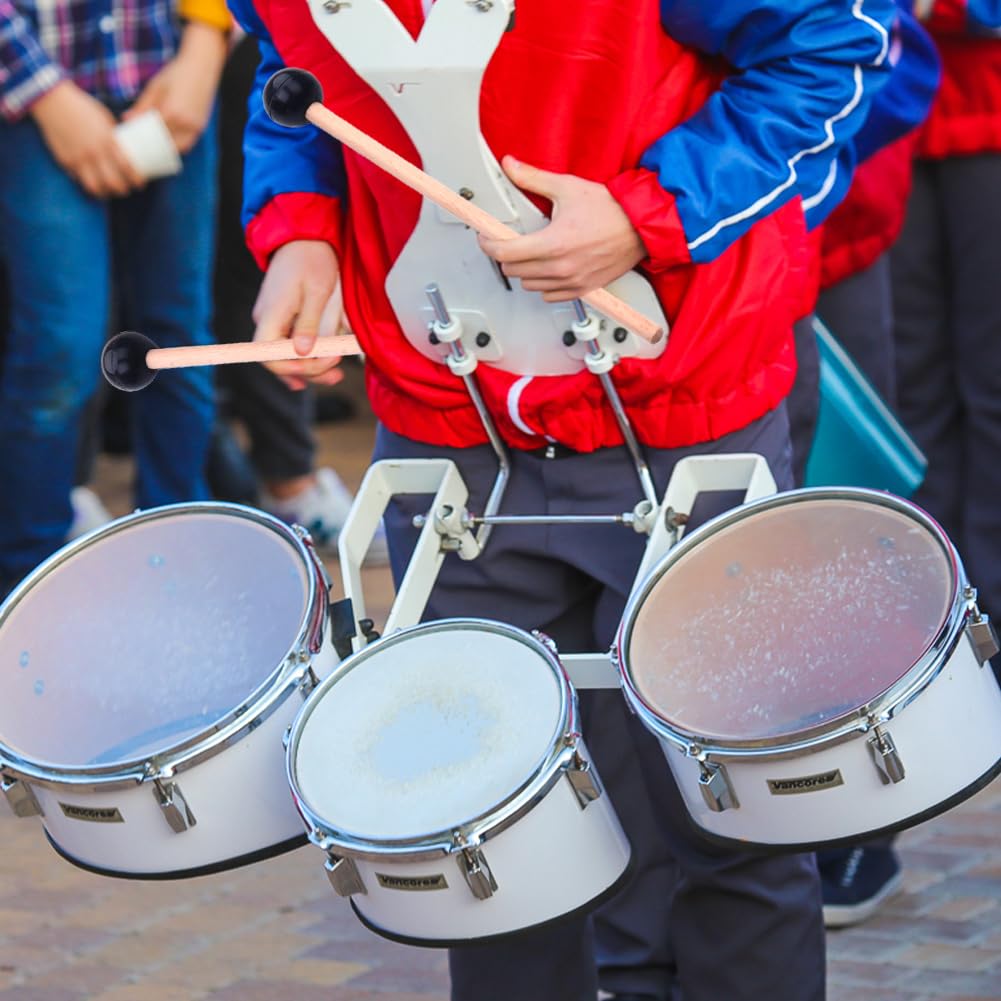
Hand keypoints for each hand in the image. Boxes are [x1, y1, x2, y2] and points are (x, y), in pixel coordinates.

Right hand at [30, 81, 143, 197]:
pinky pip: (79, 180)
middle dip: (122, 190)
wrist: (52, 101)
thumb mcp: (104, 119)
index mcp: (107, 141)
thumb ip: (113, 137)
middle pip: (113, 183)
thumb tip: (124, 150)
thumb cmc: (82, 107)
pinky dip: (87, 184)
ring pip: (94, 187)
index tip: (140, 184)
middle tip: (125, 190)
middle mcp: (94, 152)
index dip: (136, 180)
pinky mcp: (64, 161)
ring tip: (108, 191)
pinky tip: (92, 182)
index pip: (127, 168)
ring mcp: (78, 158)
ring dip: (104, 193)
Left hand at [122, 21, 226, 153]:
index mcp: (171, 112)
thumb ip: (142, 106)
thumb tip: (126, 119)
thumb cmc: (176, 72)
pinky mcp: (201, 127)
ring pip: (178, 148)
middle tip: (140, 143)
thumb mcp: (155, 87)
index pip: (151, 133)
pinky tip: (167, 139)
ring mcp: (195, 127)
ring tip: (153, 144)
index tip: (130, 135)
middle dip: (152, 146)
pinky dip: (176, 144)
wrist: (202, 66)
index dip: (139, 136)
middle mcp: (185, 123)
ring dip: (166, 148)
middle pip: (164, 144)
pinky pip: (187, 143)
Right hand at [252, 240, 346, 389]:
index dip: (289, 367)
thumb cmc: (312, 259)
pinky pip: (291, 348)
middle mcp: (267, 321)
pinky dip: (306, 360)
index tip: (316, 364)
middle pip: (280, 360)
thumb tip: (302, 352)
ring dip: (311, 369)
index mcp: (271, 313)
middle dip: (309, 370)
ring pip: (288, 357)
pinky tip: (320, 370)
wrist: (304, 239)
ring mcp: (274, 322)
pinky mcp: (284, 322)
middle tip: (337, 371)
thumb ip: (309, 323)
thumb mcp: (317, 291)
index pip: (267, 354)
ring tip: (336, 375)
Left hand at [477, 155, 646, 301]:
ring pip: (529, 285)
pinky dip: (544, 284)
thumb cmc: (611, 210)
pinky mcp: (582, 290)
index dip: (488, 244)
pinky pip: (549, 295)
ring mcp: (571, 282)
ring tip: (532, 253)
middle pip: (513, 271)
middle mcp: (560, 268)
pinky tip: (549, 267)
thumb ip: (533, 178)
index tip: (486, 237)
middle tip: (509, 241)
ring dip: (525, 270)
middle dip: (506, 254)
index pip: (504, 253)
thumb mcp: (568, 187)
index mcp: (553, 244)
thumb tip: (511, 166)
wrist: (642, 227)